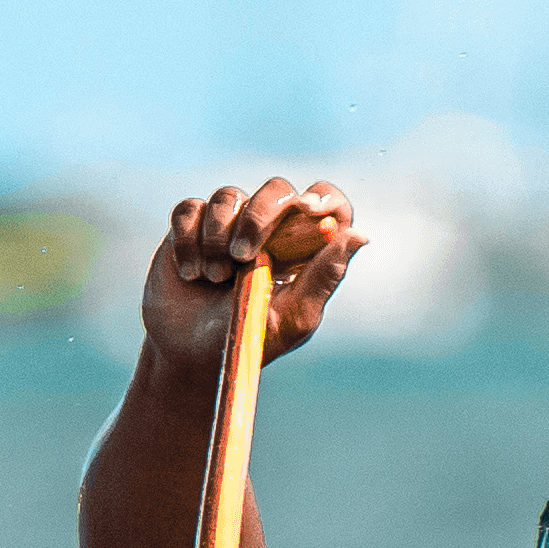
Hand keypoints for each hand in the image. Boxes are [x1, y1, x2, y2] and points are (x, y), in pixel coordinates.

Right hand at [138, 178, 361, 376]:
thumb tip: (360, 236)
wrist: (191, 358)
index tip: (309, 210)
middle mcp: (268, 228)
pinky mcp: (189, 228)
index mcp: (302, 246)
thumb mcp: (292, 319)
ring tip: (214, 278)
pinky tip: (189, 274)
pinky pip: (189, 210)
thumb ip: (324, 278)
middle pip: (277, 189)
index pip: (325, 202)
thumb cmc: (250, 341)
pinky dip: (188, 240)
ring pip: (228, 197)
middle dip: (259, 216)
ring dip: (217, 237)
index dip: (322, 198)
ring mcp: (227, 224)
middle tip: (242, 257)